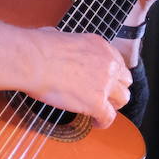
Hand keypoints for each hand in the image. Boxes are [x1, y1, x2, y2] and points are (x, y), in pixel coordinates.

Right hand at [0, 21, 131, 127]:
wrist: (33, 60)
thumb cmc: (37, 47)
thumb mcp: (58, 35)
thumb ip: (64, 44)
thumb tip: (52, 40)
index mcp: (99, 46)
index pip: (117, 63)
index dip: (111, 75)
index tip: (104, 81)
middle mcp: (108, 63)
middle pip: (124, 81)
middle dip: (115, 89)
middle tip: (104, 96)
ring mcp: (105, 83)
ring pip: (122, 99)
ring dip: (112, 105)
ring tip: (101, 111)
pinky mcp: (96, 102)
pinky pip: (108, 117)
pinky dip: (103, 122)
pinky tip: (95, 123)